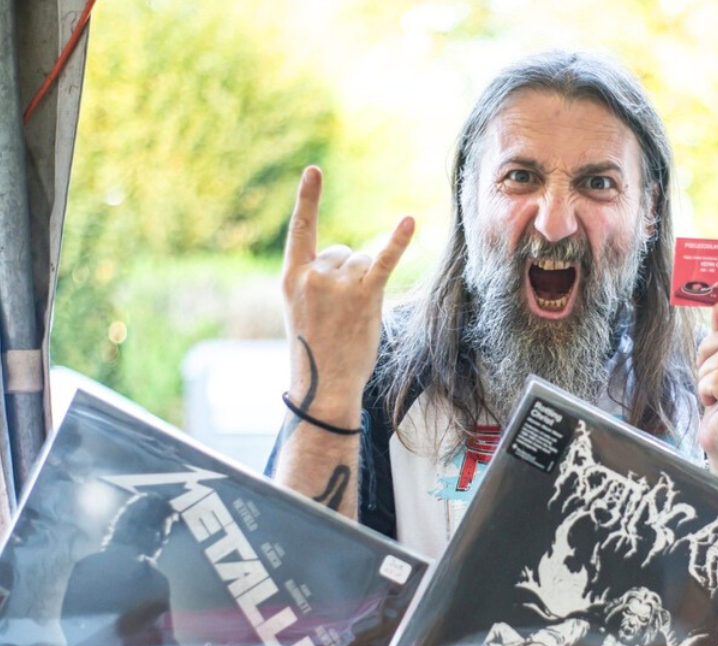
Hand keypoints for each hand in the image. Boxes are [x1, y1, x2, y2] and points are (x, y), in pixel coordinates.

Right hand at [281, 166, 414, 426]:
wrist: (324, 384)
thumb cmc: (316, 348)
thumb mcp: (300, 309)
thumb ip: (315, 278)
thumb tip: (349, 256)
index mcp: (291, 276)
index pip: (300, 230)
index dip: (308, 199)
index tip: (314, 171)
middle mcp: (313, 274)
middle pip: (343, 251)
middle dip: (348, 275)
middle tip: (340, 313)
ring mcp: (339, 285)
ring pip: (363, 261)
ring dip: (365, 282)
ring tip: (353, 316)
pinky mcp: (365, 296)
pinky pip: (383, 261)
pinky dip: (398, 241)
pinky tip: (409, 221)